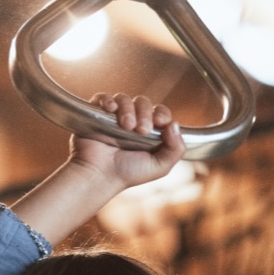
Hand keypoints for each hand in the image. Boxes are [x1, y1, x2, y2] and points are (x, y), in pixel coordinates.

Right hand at [70, 93, 186, 191]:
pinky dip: (107, 100)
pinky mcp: (98, 114)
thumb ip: (175, 149)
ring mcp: (114, 117)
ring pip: (124, 98)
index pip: (160, 112)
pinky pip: (103, 98)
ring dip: (127, 109)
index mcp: (148, 132)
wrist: (101, 176)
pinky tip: (111, 110)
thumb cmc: (128, 174)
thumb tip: (175, 124)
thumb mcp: (160, 167)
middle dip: (145, 113)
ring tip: (126, 126)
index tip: (160, 122)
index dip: (162, 113)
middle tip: (141, 130)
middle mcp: (132, 122)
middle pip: (143, 102)